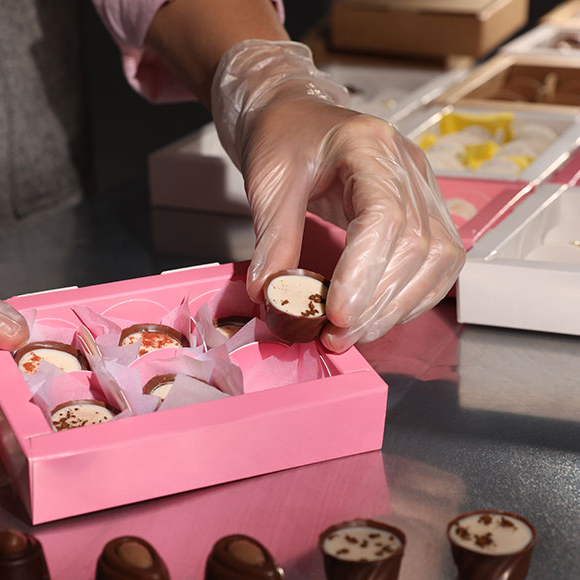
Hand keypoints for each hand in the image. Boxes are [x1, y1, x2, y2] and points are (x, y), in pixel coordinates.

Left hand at [211, 40, 464, 351]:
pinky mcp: (426, 210)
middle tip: (337, 335)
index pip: (384, 216)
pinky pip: (439, 263)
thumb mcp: (269, 181)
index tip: (337, 313)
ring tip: (353, 333)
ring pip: (436, 259)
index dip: (364, 271)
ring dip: (396, 307)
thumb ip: (273, 237)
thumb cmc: (284, 138)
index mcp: (368, 146)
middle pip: (416, 244)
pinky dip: (412, 297)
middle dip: (378, 302)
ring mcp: (424, 188)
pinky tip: (381, 316)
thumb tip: (270, 293)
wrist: (299, 117)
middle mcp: (408, 166)